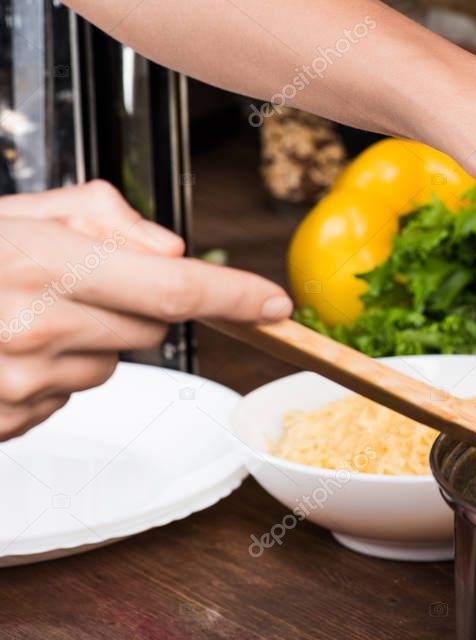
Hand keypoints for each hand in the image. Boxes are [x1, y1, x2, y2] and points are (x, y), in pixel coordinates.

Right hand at [0, 181, 291, 439]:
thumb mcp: (15, 210)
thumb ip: (100, 218)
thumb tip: (172, 251)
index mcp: (43, 265)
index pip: (172, 290)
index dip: (234, 297)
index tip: (276, 304)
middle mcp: (36, 328)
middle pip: (152, 329)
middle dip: (136, 304)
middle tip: (75, 281)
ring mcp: (20, 383)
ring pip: (113, 364)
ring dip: (90, 339)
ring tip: (22, 313)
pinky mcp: (8, 420)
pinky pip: (68, 395)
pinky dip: (54, 371)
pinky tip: (4, 346)